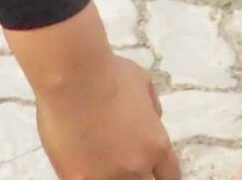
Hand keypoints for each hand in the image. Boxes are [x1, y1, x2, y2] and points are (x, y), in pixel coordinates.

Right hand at [35, 55, 178, 179]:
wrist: (70, 76)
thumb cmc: (107, 72)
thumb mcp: (144, 85)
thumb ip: (152, 110)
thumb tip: (152, 121)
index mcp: (157, 146)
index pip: (170, 176)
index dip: (160, 174)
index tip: (152, 170)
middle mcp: (136, 167)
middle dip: (141, 176)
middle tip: (127, 165)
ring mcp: (106, 177)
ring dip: (116, 178)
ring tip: (105, 166)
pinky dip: (89, 177)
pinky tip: (83, 168)